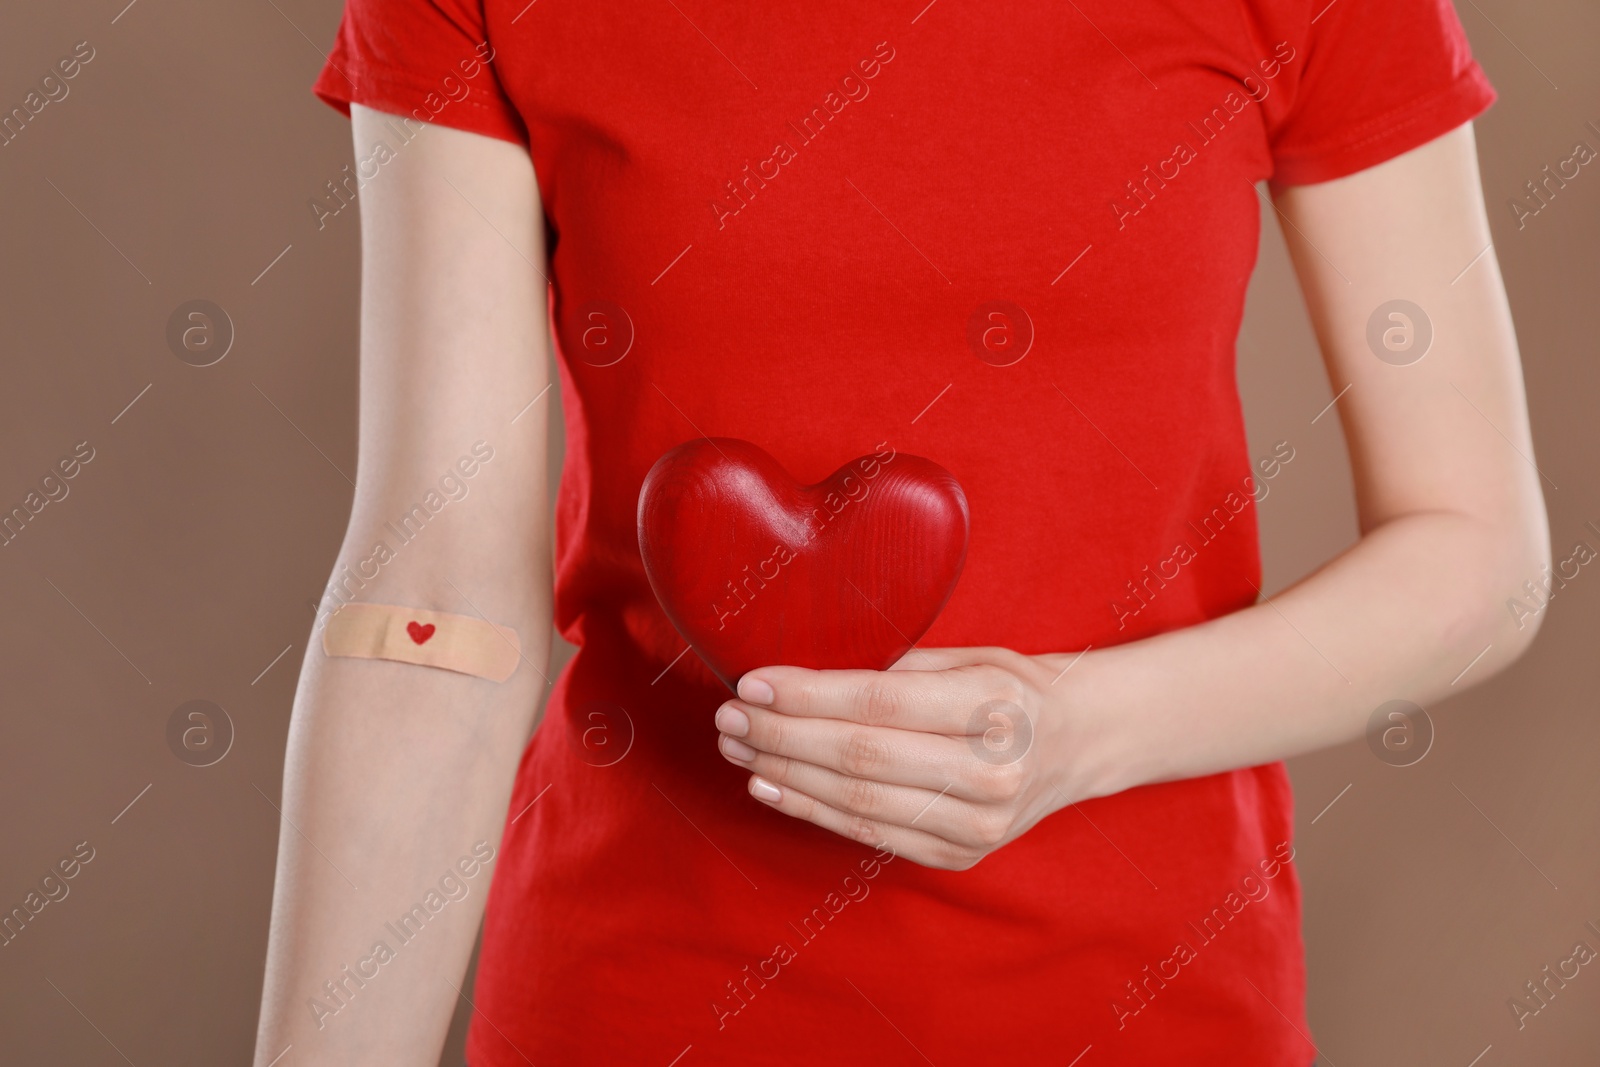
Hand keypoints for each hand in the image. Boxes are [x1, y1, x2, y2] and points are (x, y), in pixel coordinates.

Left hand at [714, 646, 1098, 869]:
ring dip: (783, 773)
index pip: (879, 704)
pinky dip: (810, 808)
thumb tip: (801, 668)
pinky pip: (867, 832)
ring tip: (736, 746)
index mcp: (996, 707)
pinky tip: (771, 784)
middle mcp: (991, 773)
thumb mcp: (969, 656)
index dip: (806, 696)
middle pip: (859, 757)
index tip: (752, 682)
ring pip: (855, 801)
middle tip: (728, 716)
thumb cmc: (1012, 688)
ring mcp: (976, 825)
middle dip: (781, 735)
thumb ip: (896, 666)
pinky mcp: (957, 855)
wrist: (1078, 746)